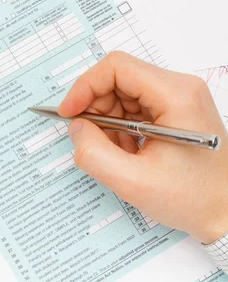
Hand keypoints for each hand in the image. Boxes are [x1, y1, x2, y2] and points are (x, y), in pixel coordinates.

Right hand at [58, 52, 227, 243]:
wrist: (227, 213)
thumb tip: (76, 129)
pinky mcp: (173, 110)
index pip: (116, 68)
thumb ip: (94, 153)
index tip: (70, 113)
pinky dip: (119, 129)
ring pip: (121, 94)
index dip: (85, 87)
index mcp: (175, 96)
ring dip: (107, 122)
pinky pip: (132, 108)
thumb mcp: (133, 182)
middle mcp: (179, 89)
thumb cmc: (195, 198)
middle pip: (117, 80)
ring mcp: (177, 99)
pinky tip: (128, 153)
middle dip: (95, 109)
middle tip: (90, 139)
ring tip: (117, 153)